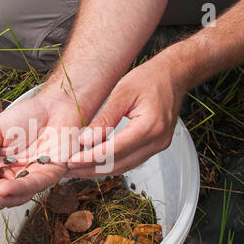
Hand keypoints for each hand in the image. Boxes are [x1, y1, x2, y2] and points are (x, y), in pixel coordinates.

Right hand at [0, 91, 83, 212]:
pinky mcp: (49, 174)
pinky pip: (33, 185)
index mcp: (0, 166)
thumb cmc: (26, 116)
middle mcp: (16, 175)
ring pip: (17, 195)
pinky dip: (18, 189)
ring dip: (1, 199)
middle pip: (0, 195)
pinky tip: (3, 189)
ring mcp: (32, 176)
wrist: (52, 105)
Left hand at [66, 56, 184, 176]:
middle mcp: (157, 141)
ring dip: (100, 169)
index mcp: (150, 126)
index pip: (115, 150)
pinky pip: (130, 160)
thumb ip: (105, 119)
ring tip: (78, 167)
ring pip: (124, 166)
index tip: (71, 161)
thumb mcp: (122, 92)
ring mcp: (158, 145)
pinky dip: (112, 162)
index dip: (91, 158)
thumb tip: (86, 140)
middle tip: (69, 169)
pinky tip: (95, 160)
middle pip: (119, 164)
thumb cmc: (150, 78)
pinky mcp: (155, 146)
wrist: (174, 75)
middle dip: (92, 168)